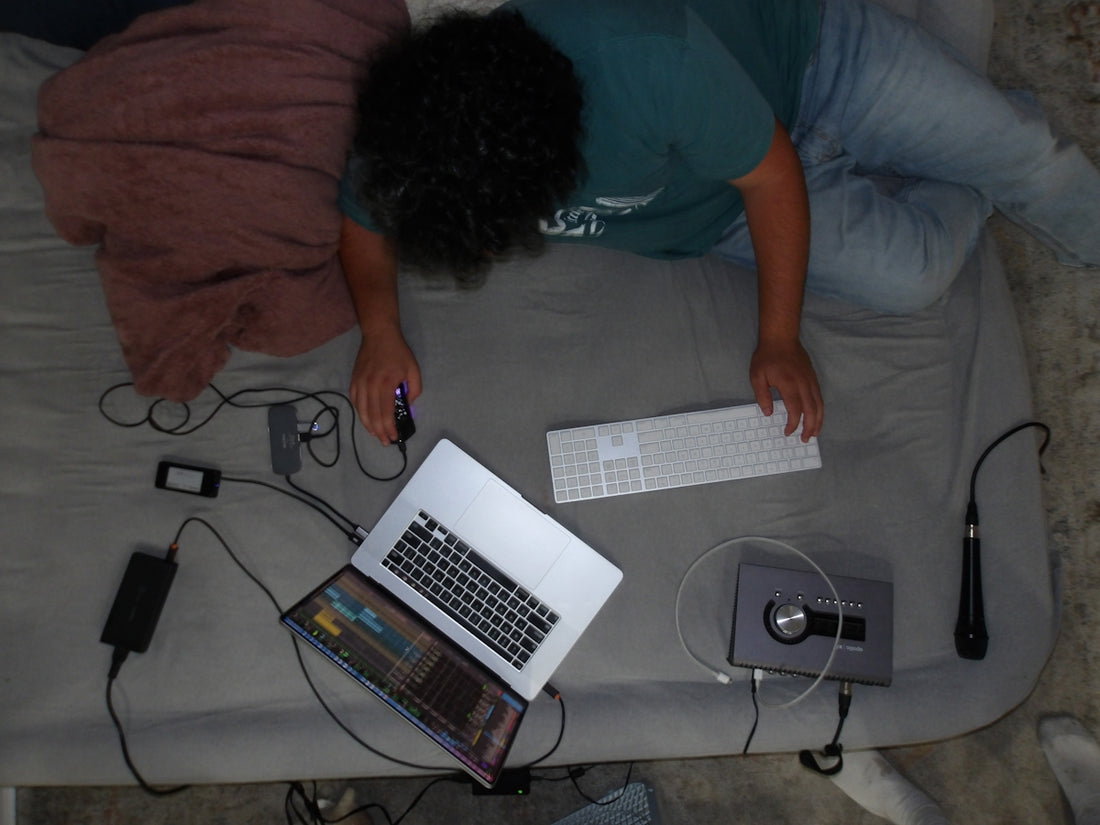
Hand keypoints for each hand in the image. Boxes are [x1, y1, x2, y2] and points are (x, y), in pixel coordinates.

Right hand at [348, 323, 421, 443]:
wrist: (379, 335)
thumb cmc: (398, 352)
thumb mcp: (413, 370)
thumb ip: (413, 390)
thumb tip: (407, 405)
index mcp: (386, 384)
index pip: (386, 413)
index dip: (389, 428)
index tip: (394, 438)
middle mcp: (370, 386)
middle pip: (373, 415)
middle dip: (380, 432)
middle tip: (386, 441)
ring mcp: (360, 384)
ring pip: (362, 411)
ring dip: (369, 426)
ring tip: (376, 435)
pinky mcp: (354, 381)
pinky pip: (355, 402)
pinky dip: (360, 413)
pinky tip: (366, 420)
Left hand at [749, 339, 822, 440]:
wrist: (781, 338)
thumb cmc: (767, 357)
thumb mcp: (757, 376)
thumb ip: (762, 396)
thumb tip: (768, 413)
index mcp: (789, 385)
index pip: (795, 410)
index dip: (793, 424)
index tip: (787, 432)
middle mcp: (804, 384)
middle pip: (812, 410)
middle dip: (809, 427)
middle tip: (805, 439)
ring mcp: (811, 381)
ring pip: (819, 405)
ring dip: (818, 421)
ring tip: (815, 433)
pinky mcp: (813, 378)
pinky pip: (820, 397)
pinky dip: (820, 410)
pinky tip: (817, 416)